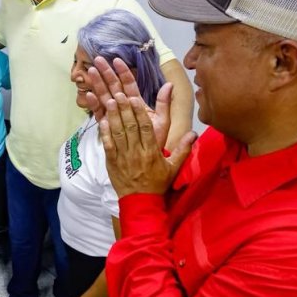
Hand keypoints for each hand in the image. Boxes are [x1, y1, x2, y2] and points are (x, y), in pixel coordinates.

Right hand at [85, 57, 172, 148]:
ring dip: (98, 85)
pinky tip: (89, 95)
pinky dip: (94, 105)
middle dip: (107, 73)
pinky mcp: (106, 127)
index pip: (130, 84)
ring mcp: (114, 117)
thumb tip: (170, 84)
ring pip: (104, 97)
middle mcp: (124, 108)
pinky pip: (99, 114)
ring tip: (92, 72)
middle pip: (114, 88)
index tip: (117, 59)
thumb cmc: (155, 142)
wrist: (145, 163)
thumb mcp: (163, 123)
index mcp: (137, 105)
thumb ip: (165, 104)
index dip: (124, 72)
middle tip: (99, 60)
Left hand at [88, 61, 195, 196]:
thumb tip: (195, 133)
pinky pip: (108, 145)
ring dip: (113, 117)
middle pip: (130, 127)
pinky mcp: (112, 162)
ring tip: (110, 101)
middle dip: (124, 109)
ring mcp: (123, 157)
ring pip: (118, 133)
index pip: (146, 128)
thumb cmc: (157, 183)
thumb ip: (184, 149)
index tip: (135, 99)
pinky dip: (105, 132)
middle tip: (119, 94)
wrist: (141, 202)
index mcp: (152, 151)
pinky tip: (102, 120)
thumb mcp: (174, 167)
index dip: (139, 113)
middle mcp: (137, 152)